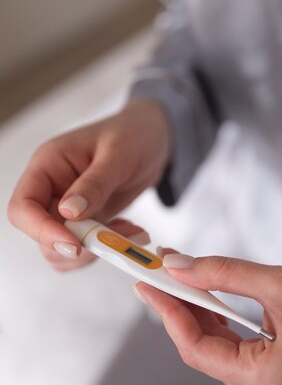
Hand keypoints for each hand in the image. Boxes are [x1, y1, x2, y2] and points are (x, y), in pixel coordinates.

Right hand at [7, 100, 170, 267]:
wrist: (154, 139)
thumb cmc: (134, 135)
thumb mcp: (118, 155)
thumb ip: (95, 184)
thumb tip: (69, 212)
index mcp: (48, 166)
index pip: (23, 207)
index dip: (41, 231)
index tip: (74, 245)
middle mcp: (53, 189)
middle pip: (42, 234)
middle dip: (77, 245)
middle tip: (114, 243)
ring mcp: (70, 207)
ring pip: (64, 247)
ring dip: (97, 250)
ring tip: (132, 232)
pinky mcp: (89, 220)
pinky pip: (89, 245)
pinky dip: (110, 247)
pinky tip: (133, 231)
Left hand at [135, 253, 281, 384]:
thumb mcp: (279, 282)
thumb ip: (223, 274)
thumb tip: (178, 266)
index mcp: (271, 378)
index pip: (200, 350)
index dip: (170, 314)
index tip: (150, 284)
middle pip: (209, 351)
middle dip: (184, 312)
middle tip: (160, 278)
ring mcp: (281, 379)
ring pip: (225, 349)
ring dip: (204, 314)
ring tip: (182, 282)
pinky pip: (244, 347)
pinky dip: (227, 321)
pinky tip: (212, 297)